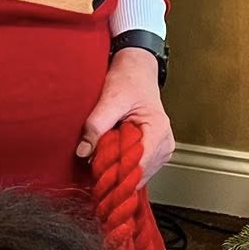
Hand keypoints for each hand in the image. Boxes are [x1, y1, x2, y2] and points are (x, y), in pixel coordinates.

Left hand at [77, 47, 173, 183]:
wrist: (136, 72)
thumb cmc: (128, 81)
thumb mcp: (110, 100)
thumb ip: (96, 125)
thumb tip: (83, 151)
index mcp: (159, 130)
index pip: (139, 165)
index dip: (118, 174)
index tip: (98, 177)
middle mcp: (166, 143)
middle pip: (139, 173)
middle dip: (117, 174)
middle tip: (96, 166)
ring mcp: (162, 150)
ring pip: (139, 175)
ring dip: (120, 172)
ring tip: (105, 158)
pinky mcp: (155, 152)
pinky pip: (138, 169)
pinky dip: (124, 167)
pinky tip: (113, 158)